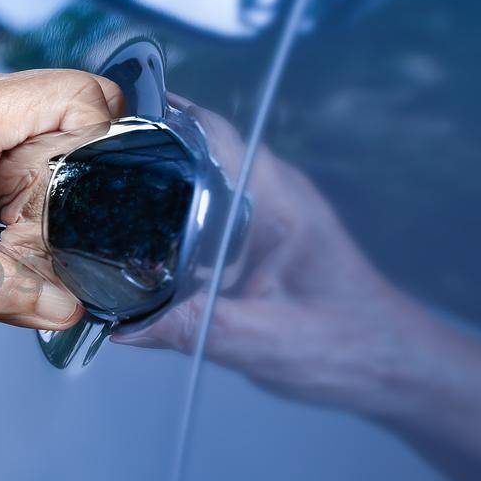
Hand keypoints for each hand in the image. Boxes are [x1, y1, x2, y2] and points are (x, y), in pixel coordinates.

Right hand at [115, 101, 440, 416]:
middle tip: (88, 156)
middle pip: (200, 145)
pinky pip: (209, 205)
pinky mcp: (263, 235)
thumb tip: (125, 325)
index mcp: (281, 205)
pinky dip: (174, 210)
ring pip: (203, 174)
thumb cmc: (350, 349)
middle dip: (146, 144)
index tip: (113, 112)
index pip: (216, 134)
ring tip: (102, 188)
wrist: (392, 367)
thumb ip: (193, 331)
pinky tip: (141, 236)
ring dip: (159, 176)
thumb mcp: (264, 344)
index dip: (163, 116)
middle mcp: (277, 195)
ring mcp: (272, 211)